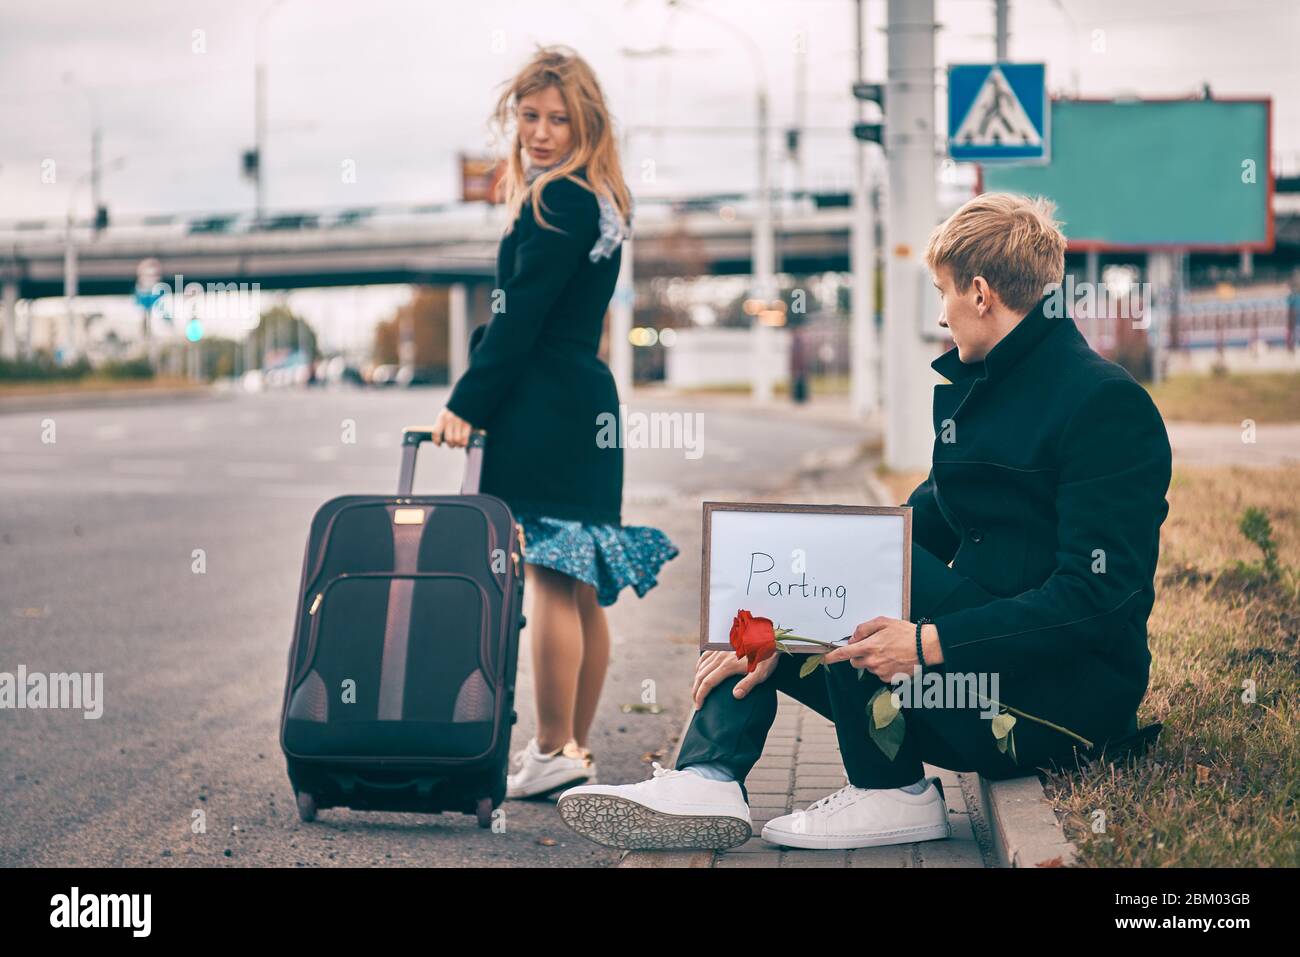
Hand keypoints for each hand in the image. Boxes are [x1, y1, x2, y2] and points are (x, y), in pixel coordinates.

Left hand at [425, 407, 472, 447]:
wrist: (470, 398)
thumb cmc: (458, 408)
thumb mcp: (448, 412)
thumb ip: (445, 423)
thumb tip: (442, 437)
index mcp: (442, 416)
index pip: (436, 432)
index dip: (436, 441)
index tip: (439, 444)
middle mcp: (449, 420)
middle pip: (448, 439)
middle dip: (450, 444)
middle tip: (452, 444)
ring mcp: (459, 422)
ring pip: (456, 440)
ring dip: (457, 445)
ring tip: (459, 444)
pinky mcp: (468, 424)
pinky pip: (464, 439)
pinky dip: (464, 443)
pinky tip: (464, 443)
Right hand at [691, 649, 777, 709]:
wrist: (769, 637)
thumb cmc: (766, 657)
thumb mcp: (761, 673)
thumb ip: (748, 684)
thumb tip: (735, 695)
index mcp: (728, 665)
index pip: (707, 682)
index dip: (701, 695)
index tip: (699, 706)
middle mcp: (720, 657)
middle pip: (701, 675)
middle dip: (696, 690)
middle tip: (696, 703)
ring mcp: (720, 650)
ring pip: (701, 666)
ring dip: (697, 680)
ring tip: (698, 691)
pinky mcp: (721, 645)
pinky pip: (705, 656)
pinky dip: (699, 666)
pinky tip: (700, 672)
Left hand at [822, 617, 940, 681]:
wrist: (925, 647)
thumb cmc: (905, 632)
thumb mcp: (883, 622)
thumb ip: (864, 629)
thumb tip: (853, 638)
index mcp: (868, 647)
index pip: (844, 654)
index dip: (832, 657)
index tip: (824, 659)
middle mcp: (872, 662)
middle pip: (855, 662)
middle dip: (858, 655)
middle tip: (872, 646)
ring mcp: (880, 672)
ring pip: (868, 667)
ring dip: (872, 661)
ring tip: (888, 651)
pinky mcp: (889, 679)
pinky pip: (879, 673)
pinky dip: (883, 667)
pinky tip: (894, 659)